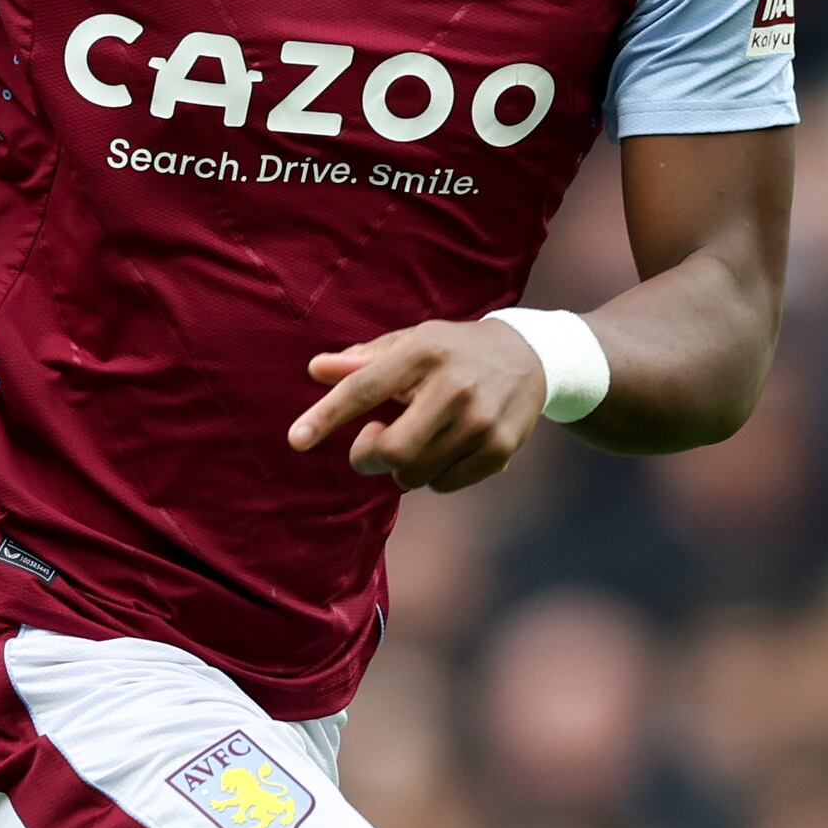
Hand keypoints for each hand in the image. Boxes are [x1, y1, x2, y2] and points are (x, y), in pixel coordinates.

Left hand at [287, 316, 553, 489]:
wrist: (532, 357)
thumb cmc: (453, 351)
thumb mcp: (412, 342)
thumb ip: (363, 360)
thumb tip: (315, 369)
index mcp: (425, 352)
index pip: (365, 388)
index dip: (327, 416)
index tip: (296, 439)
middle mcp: (455, 386)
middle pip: (393, 450)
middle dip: (368, 457)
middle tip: (370, 445)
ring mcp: (482, 421)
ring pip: (416, 474)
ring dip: (401, 468)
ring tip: (415, 442)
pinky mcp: (501, 448)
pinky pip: (444, 484)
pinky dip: (433, 477)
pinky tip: (445, 449)